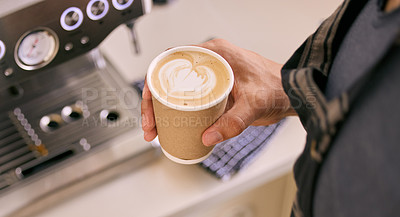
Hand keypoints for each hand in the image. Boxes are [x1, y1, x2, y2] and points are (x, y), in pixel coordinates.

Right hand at [141, 39, 296, 144]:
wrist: (292, 93)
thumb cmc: (278, 87)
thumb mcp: (254, 104)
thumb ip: (233, 121)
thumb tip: (207, 137)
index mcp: (216, 54)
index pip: (172, 60)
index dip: (153, 80)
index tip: (149, 101)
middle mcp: (210, 62)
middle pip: (169, 77)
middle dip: (153, 101)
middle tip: (150, 125)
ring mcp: (211, 76)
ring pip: (176, 89)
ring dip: (162, 108)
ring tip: (156, 130)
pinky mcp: (215, 90)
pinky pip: (188, 98)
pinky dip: (177, 111)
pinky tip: (172, 126)